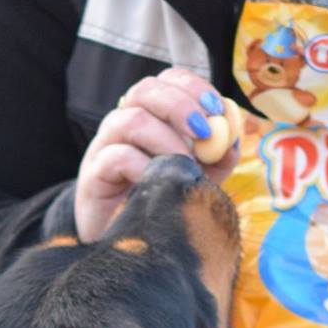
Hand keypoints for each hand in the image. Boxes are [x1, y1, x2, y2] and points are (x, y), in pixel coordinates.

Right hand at [75, 68, 238, 240]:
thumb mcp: (195, 179)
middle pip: (145, 89)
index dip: (193, 87)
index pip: (166, 81)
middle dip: (180, 104)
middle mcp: (123, 124)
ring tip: (186, 167)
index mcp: (149, 116)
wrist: (123, 247)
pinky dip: (146, 166)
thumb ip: (216, 161)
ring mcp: (103, 147)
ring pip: (131, 119)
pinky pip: (117, 156)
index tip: (217, 109)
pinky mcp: (92, 175)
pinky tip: (161, 184)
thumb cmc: (159, 205)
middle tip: (204, 132)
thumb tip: (234, 141)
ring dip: (167, 139)